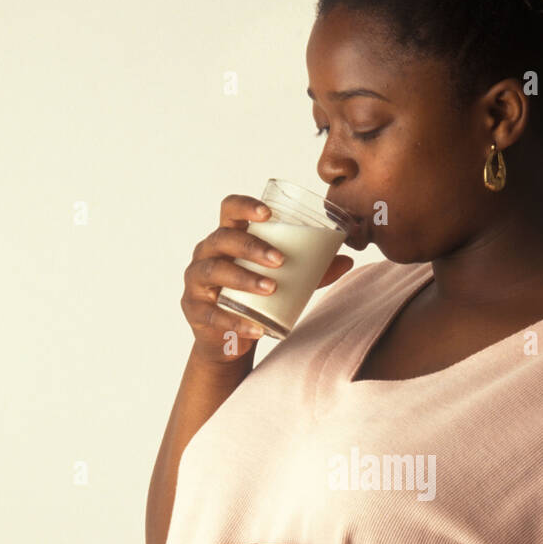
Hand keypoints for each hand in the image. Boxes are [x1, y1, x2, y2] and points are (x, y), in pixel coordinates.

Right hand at [183, 194, 354, 368]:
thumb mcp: (283, 279)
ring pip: (215, 272)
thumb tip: (347, 260)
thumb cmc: (254, 298)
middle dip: (252, 247)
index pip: (230, 209)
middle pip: (223, 239)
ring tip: (271, 288)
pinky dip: (236, 321)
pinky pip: (213, 313)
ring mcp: (197, 282)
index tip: (269, 214)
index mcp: (228, 238)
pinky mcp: (195, 311)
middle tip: (280, 260)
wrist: (227, 337)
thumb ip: (312, 270)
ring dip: (244, 278)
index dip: (245, 206)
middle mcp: (207, 254)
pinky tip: (257, 328)